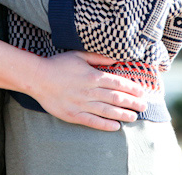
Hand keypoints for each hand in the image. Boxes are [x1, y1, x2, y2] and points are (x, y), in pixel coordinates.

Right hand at [26, 51, 147, 130]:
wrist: (38, 78)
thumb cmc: (58, 64)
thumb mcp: (78, 55)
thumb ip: (98, 58)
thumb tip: (114, 59)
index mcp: (92, 76)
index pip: (118, 83)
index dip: (132, 88)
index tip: (142, 92)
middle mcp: (90, 91)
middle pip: (116, 98)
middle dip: (133, 102)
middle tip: (144, 106)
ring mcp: (82, 104)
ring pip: (108, 111)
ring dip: (123, 114)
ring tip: (134, 117)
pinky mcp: (73, 115)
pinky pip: (93, 122)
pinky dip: (106, 125)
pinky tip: (116, 126)